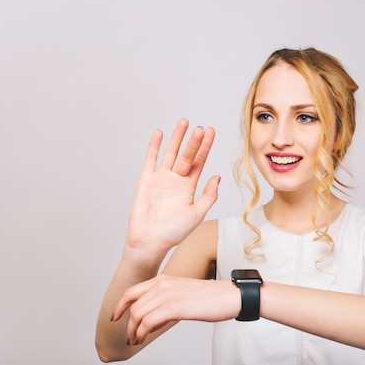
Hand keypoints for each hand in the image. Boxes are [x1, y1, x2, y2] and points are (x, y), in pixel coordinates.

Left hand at [111, 274, 238, 344]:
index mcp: (163, 279)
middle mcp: (162, 284)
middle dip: (127, 324)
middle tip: (130, 337)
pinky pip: (148, 321)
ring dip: (133, 331)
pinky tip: (144, 338)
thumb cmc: (210, 298)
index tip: (115, 317)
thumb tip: (151, 319)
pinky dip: (142, 332)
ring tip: (136, 340)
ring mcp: (168, 294)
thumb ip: (165, 301)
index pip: (132, 291)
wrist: (229, 296)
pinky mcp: (174, 306)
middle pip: (132, 305)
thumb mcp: (182, 293)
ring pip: (138, 314)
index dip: (120, 305)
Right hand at [125, 118, 219, 258]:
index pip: (199, 162)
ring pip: (170, 153)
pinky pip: (151, 159)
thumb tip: (217, 177)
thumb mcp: (197, 214)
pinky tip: (160, 133)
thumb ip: (208, 196)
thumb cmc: (173, 232)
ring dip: (177, 138)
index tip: (211, 132)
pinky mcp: (146, 180)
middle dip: (194, 141)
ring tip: (184, 122)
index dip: (205, 147)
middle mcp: (176, 180)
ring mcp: (161, 178)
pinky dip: (154, 146)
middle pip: (187, 155)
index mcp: (189, 187)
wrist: (149, 241)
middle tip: (200, 127)